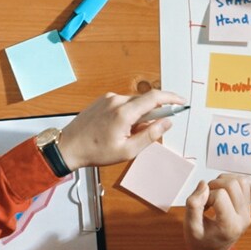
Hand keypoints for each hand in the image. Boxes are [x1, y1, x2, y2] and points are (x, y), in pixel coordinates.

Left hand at [49, 89, 183, 170]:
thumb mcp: (128, 150)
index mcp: (123, 113)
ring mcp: (108, 98)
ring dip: (138, 116)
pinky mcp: (103, 100)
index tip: (182, 102)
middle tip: (147, 132)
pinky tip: (119, 129)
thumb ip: (150, 135)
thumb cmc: (96, 151)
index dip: (172, 98)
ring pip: (134, 103)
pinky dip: (128, 114)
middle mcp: (116, 100)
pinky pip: (123, 103)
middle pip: (145, 101)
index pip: (155, 98)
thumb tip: (167, 123)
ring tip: (127, 135)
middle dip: (153, 114)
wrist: (68, 146)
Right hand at [183, 173, 250, 249]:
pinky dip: (240, 182)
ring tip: (215, 194)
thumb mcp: (190, 227)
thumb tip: (204, 184)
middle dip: (215, 185)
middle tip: (206, 198)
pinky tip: (227, 190)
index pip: (220, 195)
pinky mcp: (250, 207)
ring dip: (225, 181)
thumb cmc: (200, 241)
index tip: (201, 206)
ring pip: (242, 181)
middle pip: (233, 184)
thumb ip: (193, 205)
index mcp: (229, 225)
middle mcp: (243, 218)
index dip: (206, 196)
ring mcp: (248, 212)